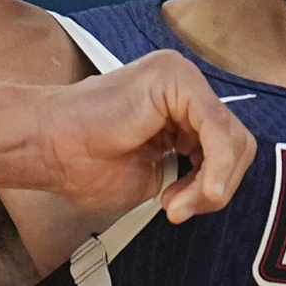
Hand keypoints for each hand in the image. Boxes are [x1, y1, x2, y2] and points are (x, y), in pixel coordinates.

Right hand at [32, 50, 256, 222]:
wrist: (47, 149)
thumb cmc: (85, 163)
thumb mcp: (158, 176)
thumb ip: (196, 173)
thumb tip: (224, 183)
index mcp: (181, 105)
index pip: (227, 146)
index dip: (213, 185)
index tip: (179, 208)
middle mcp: (184, 85)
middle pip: (237, 142)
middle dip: (217, 187)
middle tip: (180, 208)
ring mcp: (180, 76)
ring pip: (233, 138)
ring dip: (212, 183)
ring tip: (175, 203)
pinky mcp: (174, 79)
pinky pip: (217, 128)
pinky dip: (214, 168)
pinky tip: (191, 191)